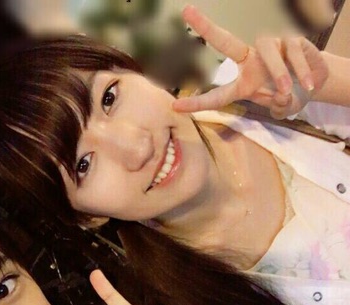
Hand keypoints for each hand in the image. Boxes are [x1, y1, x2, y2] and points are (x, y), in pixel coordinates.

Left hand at [174, 5, 328, 118]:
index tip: (176, 106)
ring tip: (286, 92)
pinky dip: (301, 72)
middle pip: (226, 41)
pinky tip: (308, 84)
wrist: (315, 81)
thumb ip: (280, 107)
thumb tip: (280, 99)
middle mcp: (251, 60)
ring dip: (279, 75)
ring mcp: (271, 46)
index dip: (198, 103)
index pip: (217, 94)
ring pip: (269, 54)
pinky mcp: (293, 40)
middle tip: (187, 11)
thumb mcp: (284, 108)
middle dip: (207, 27)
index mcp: (242, 82)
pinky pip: (294, 54)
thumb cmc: (291, 94)